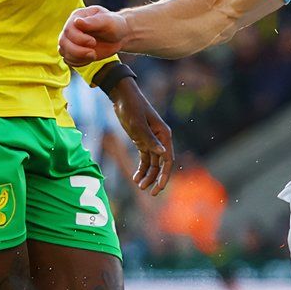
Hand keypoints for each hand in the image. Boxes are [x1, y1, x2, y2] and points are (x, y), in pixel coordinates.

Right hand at [60, 6, 127, 65]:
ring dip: (78, 57)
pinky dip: (78, 62)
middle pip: (63, 42)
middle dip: (78, 51)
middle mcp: (71, 28)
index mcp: (77, 17)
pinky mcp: (73, 51)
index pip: (68, 29)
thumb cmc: (114, 25)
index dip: (79, 39)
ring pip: (63, 52)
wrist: (119, 36)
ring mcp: (70, 40)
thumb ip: (93, 21)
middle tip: (93, 53)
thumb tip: (77, 22)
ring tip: (93, 55)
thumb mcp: (108, 20)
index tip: (93, 42)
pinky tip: (89, 58)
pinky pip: (68, 60)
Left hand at [106, 78, 174, 194]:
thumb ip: (150, 140)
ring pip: (152, 163)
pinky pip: (145, 158)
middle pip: (161, 164)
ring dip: (147, 175)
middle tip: (149, 193)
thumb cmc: (132, 108)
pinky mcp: (142, 140)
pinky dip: (141, 168)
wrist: (122, 96)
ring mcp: (151, 140)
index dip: (164, 175)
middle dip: (156, 179)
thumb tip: (163, 154)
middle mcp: (160, 139)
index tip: (159, 188)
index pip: (167, 159)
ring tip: (139, 186)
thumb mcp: (138, 125)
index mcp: (164, 135)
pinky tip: (135, 177)